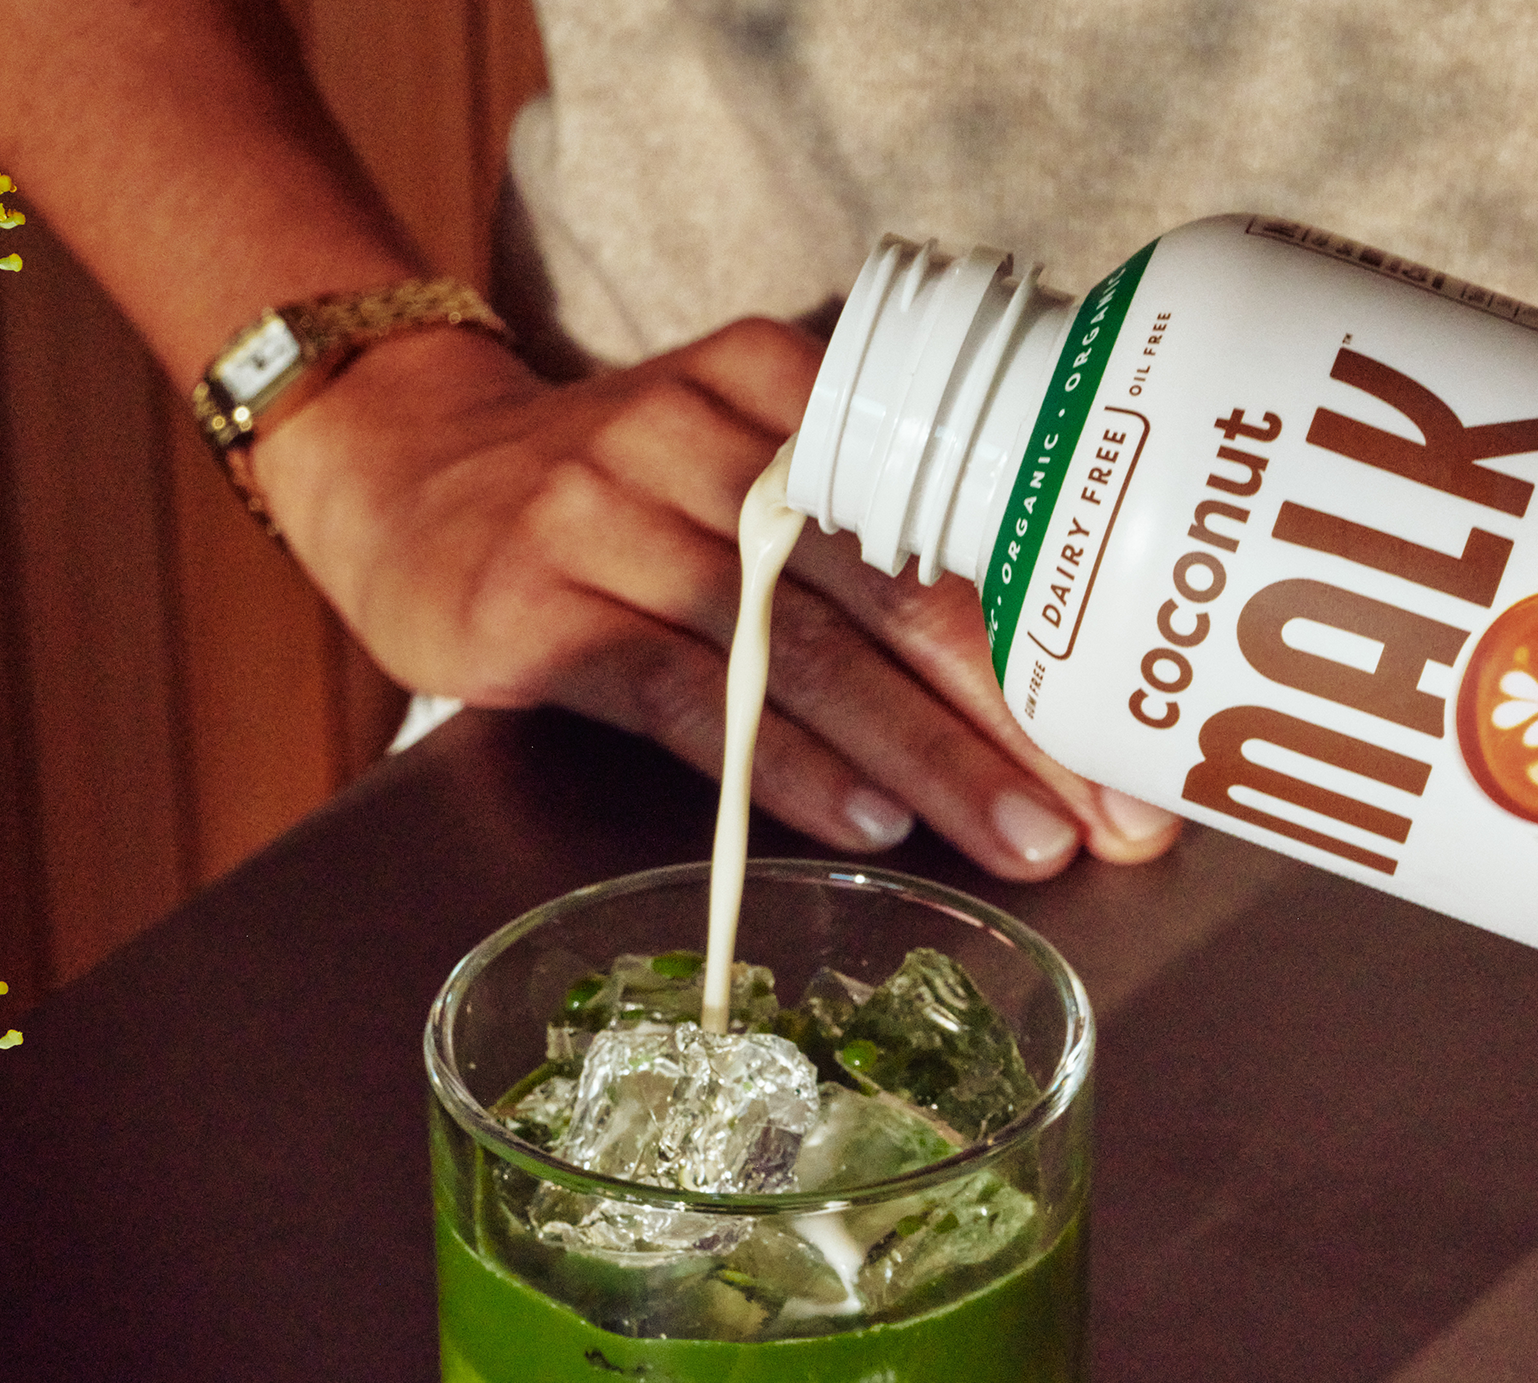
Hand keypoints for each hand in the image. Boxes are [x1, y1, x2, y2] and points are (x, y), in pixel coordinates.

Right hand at [252, 314, 1179, 880]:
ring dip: (928, 754)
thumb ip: (868, 527)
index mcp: (781, 386)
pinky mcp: (545, 609)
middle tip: (1115, 816)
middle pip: (894, 586)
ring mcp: (618, 519)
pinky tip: (870, 822)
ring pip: (804, 650)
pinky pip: (690, 696)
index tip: (1140, 730)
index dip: (1054, 629)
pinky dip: (787, 767)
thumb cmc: (611, 496)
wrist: (397, 471)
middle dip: (1019, 713)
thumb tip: (1042, 674)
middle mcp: (705, 436)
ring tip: (1022, 841)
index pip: (950, 514)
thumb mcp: (738, 458)